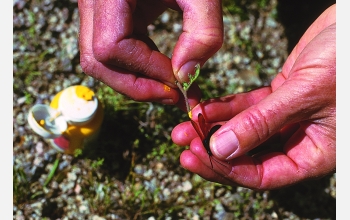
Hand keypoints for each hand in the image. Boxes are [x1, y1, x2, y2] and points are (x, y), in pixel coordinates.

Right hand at [78, 0, 222, 107]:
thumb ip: (204, 32)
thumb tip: (185, 76)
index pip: (111, 47)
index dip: (146, 71)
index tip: (180, 83)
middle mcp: (94, 1)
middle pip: (97, 61)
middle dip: (135, 86)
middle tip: (172, 97)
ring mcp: (97, 8)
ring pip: (100, 60)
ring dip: (136, 79)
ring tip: (171, 86)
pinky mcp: (109, 15)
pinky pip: (114, 50)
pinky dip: (138, 65)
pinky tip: (163, 67)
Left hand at [171, 4, 335, 189]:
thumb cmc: (347, 62)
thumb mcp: (305, 94)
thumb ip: (262, 123)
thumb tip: (221, 150)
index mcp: (315, 153)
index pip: (264, 175)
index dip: (227, 170)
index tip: (196, 157)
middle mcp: (299, 140)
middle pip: (249, 157)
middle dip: (213, 151)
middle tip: (183, 145)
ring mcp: (287, 118)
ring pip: (244, 131)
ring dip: (213, 129)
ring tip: (183, 126)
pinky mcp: (278, 96)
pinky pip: (246, 108)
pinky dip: (224, 109)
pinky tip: (202, 109)